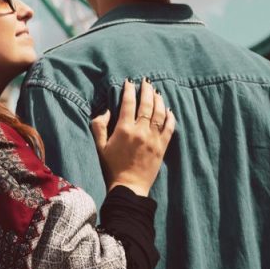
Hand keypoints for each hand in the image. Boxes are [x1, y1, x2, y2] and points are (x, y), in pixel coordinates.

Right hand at [90, 78, 175, 196]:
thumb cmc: (111, 167)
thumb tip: (106, 111)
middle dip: (147, 90)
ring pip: (159, 113)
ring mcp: (154, 138)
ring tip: (156, 92)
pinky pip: (170, 128)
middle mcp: (141, 131)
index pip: (128, 103)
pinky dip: (170, 117)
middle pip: (146, 104)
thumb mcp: (99, 146)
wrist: (129, 187)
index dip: (129, 90)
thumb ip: (99, 126)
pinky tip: (168, 110)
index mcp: (124, 129)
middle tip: (146, 82)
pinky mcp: (162, 147)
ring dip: (158, 100)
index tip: (129, 82)